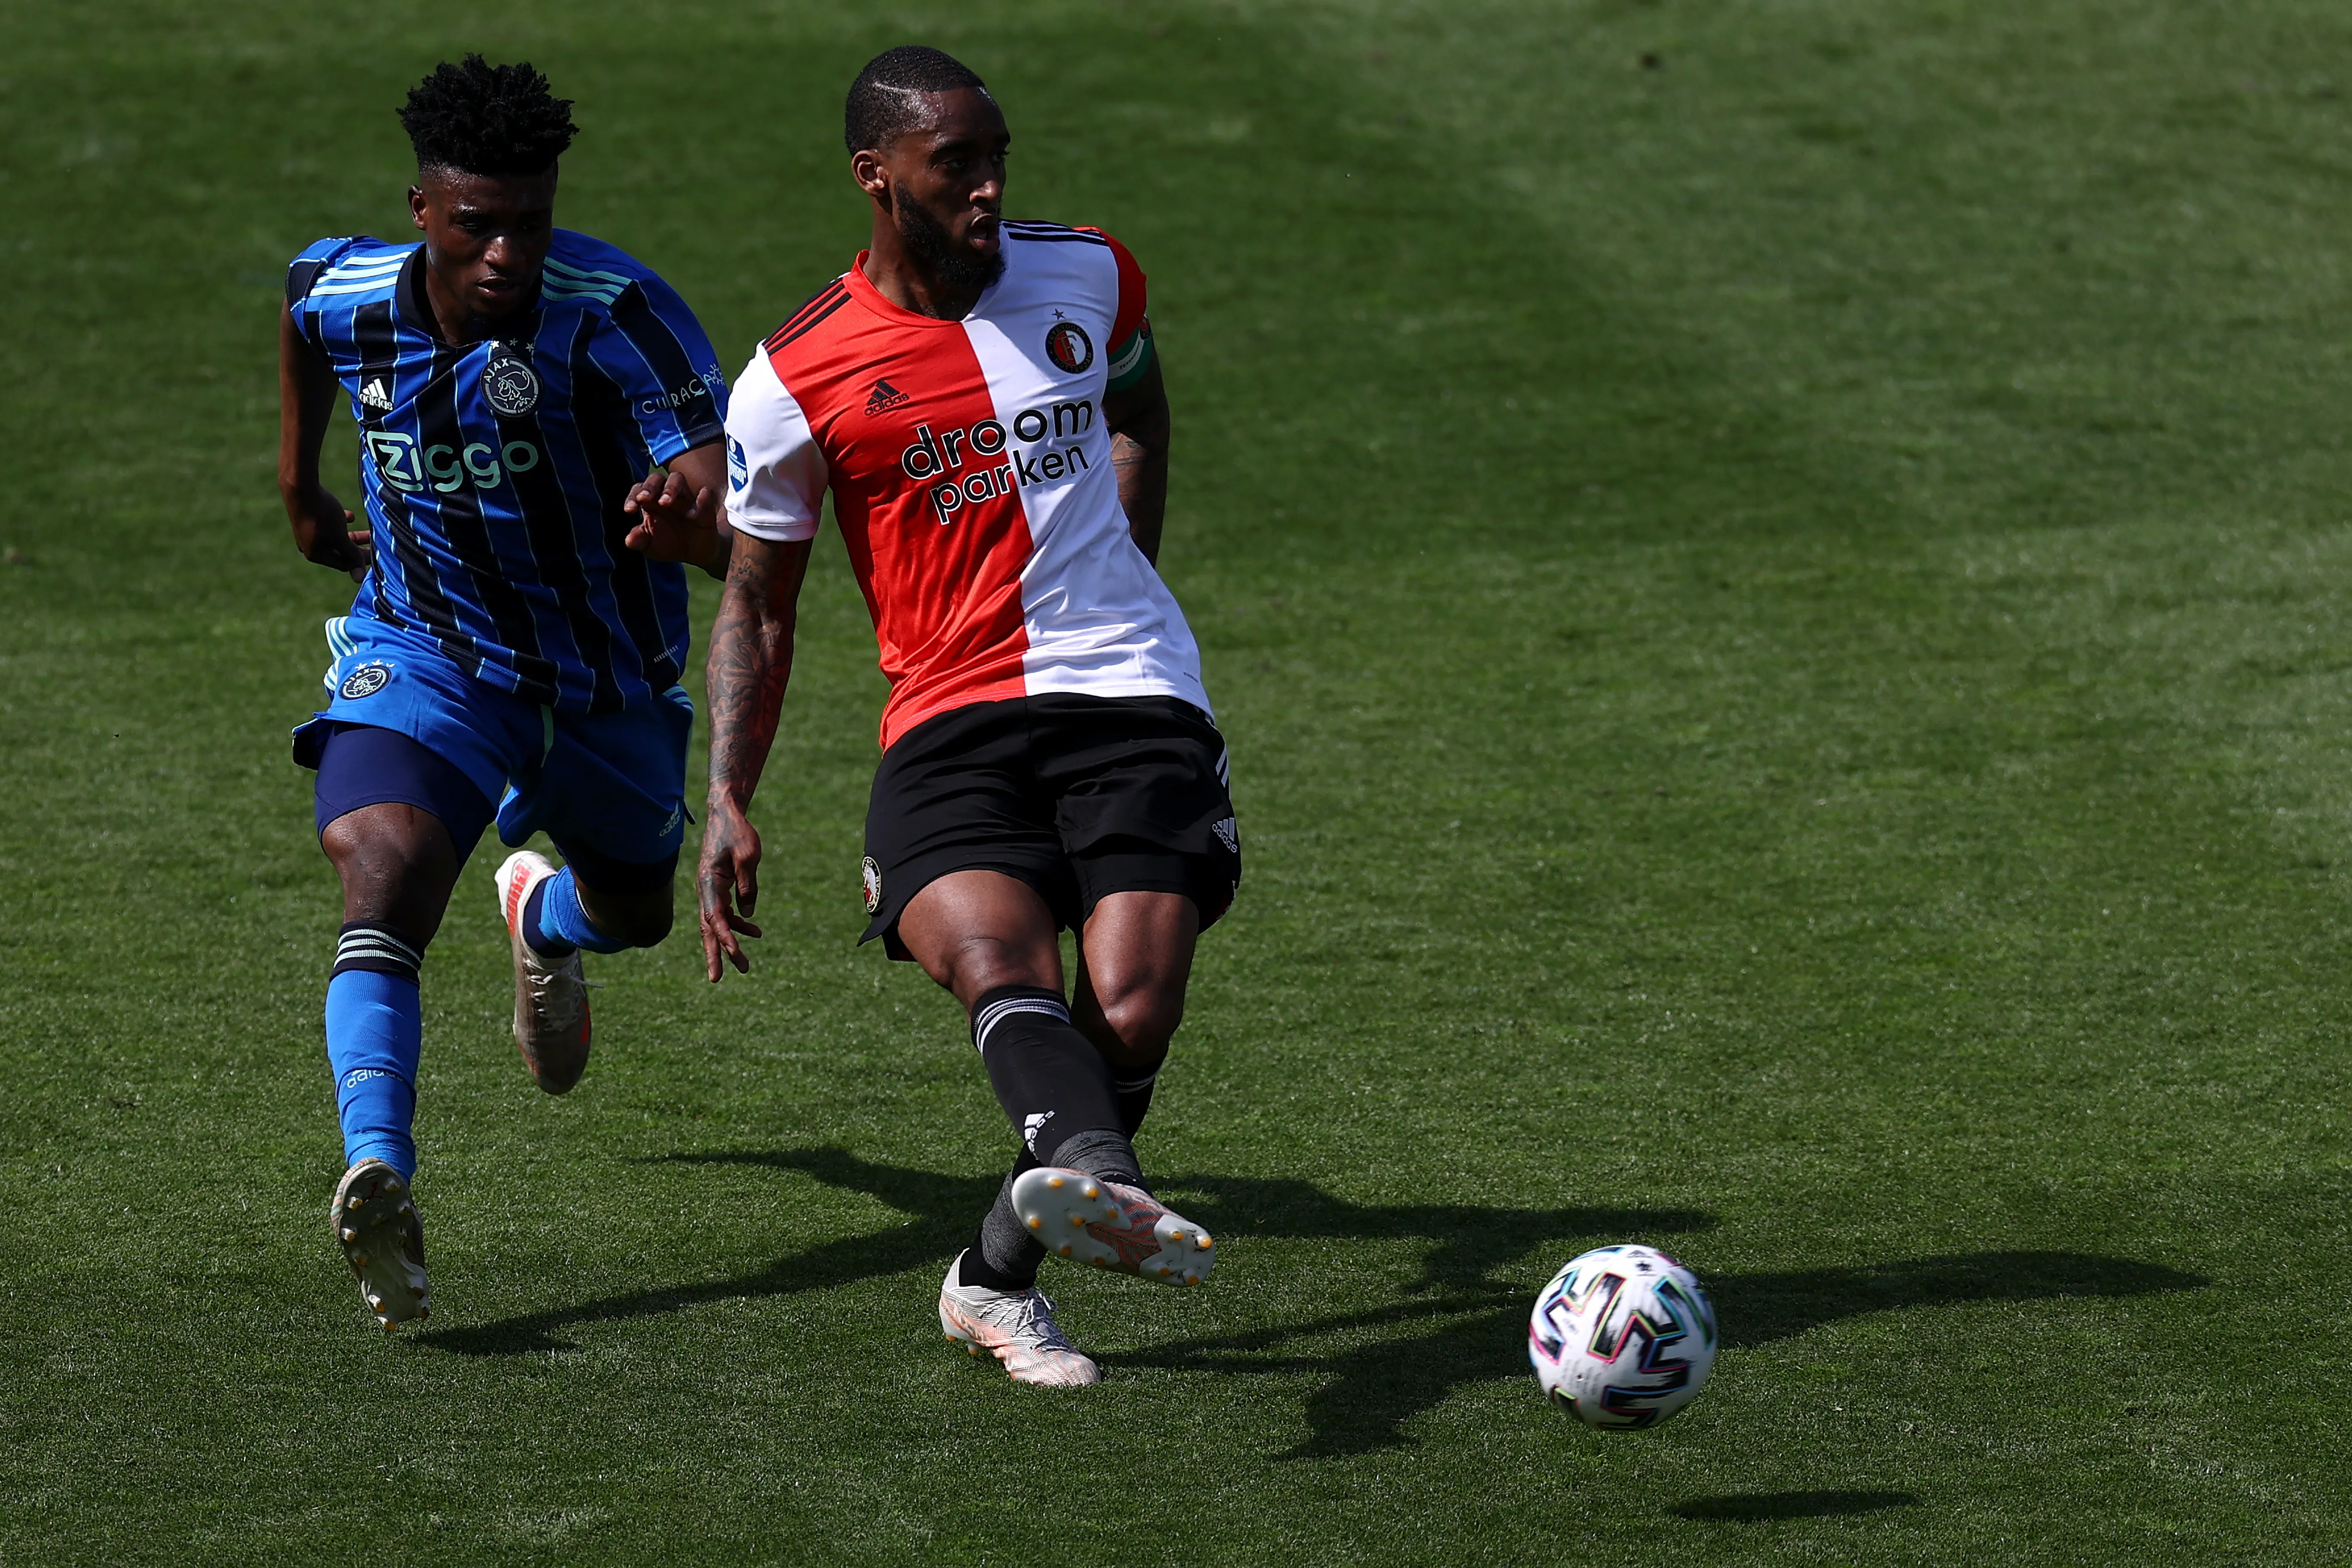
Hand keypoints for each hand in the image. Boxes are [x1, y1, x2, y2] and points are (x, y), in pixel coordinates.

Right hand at [286, 483, 370, 581]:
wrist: (299, 486)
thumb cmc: (321, 515)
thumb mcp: (340, 537)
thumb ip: (351, 555)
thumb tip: (359, 579)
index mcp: (315, 555)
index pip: (343, 564)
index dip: (361, 562)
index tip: (378, 555)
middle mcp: (310, 546)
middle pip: (341, 551)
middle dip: (360, 547)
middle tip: (377, 544)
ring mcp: (308, 532)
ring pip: (337, 537)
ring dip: (354, 535)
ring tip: (371, 531)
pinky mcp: (310, 518)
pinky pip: (330, 524)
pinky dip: (341, 522)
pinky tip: (350, 516)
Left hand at [623, 465, 723, 573]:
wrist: (695, 554)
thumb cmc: (669, 545)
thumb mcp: (650, 546)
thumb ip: (639, 541)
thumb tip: (629, 540)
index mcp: (650, 502)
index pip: (639, 490)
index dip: (632, 497)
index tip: (630, 510)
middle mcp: (667, 495)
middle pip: (657, 478)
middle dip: (650, 486)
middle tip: (645, 498)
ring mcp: (686, 498)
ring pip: (677, 478)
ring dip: (670, 488)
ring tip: (665, 502)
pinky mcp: (705, 505)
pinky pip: (706, 492)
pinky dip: (700, 499)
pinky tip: (692, 515)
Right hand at [697, 798, 764, 980]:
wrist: (726, 815)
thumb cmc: (737, 832)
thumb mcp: (748, 856)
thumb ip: (747, 884)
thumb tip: (749, 914)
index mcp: (709, 882)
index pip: (715, 916)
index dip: (725, 937)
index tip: (734, 953)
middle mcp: (706, 890)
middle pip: (709, 928)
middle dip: (714, 954)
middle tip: (717, 979)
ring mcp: (711, 891)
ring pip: (717, 925)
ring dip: (728, 945)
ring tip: (744, 967)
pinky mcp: (719, 889)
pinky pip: (726, 913)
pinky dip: (738, 925)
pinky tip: (755, 932)